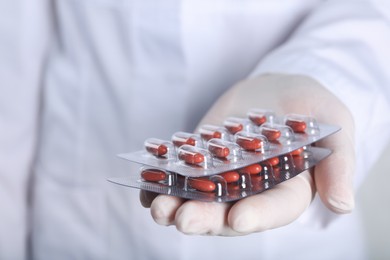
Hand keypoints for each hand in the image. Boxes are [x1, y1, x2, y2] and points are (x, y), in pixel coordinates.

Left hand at [140, 73, 354, 235]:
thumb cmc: (311, 107)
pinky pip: (182, 177)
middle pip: (229, 211)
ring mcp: (224, 177)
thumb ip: (338, 164)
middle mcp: (252, 190)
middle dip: (206, 218)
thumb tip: (342, 205)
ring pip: (200, 199)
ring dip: (177, 205)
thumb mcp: (334, 126)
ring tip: (158, 207)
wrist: (276, 92)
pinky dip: (163, 183)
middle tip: (183, 219)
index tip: (238, 219)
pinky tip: (147, 186)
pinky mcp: (202, 162)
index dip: (258, 215)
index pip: (275, 208)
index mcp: (288, 188)